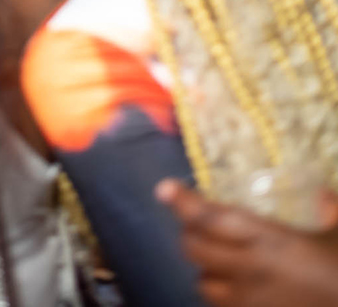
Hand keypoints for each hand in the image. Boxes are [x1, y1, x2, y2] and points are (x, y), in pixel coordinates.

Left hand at [157, 179, 337, 306]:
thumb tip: (322, 194)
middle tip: (197, 223)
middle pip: (196, 250)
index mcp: (269, 241)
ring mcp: (249, 303)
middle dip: (189, 233)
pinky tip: (234, 287)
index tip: (164, 189)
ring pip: (203, 284)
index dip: (184, 203)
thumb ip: (330, 210)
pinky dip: (220, 295)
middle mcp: (250, 271)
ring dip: (204, 268)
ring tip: (216, 258)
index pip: (212, 219)